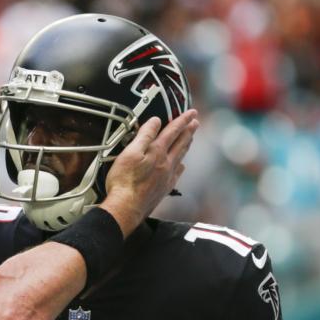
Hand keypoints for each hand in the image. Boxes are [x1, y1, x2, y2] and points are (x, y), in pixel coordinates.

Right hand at [101, 110, 198, 234]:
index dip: (182, 120)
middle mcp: (166, 163)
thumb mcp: (130, 153)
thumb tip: (156, 121)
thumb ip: (144, 136)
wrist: (126, 208)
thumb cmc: (124, 181)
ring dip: (186, 145)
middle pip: (180, 143)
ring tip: (191, 138)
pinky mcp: (164, 188)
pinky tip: (181, 165)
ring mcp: (167, 176)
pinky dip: (181, 165)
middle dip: (189, 130)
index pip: (173, 131)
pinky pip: (177, 173)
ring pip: (181, 156)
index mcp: (157, 152)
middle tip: (196, 122)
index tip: (192, 112)